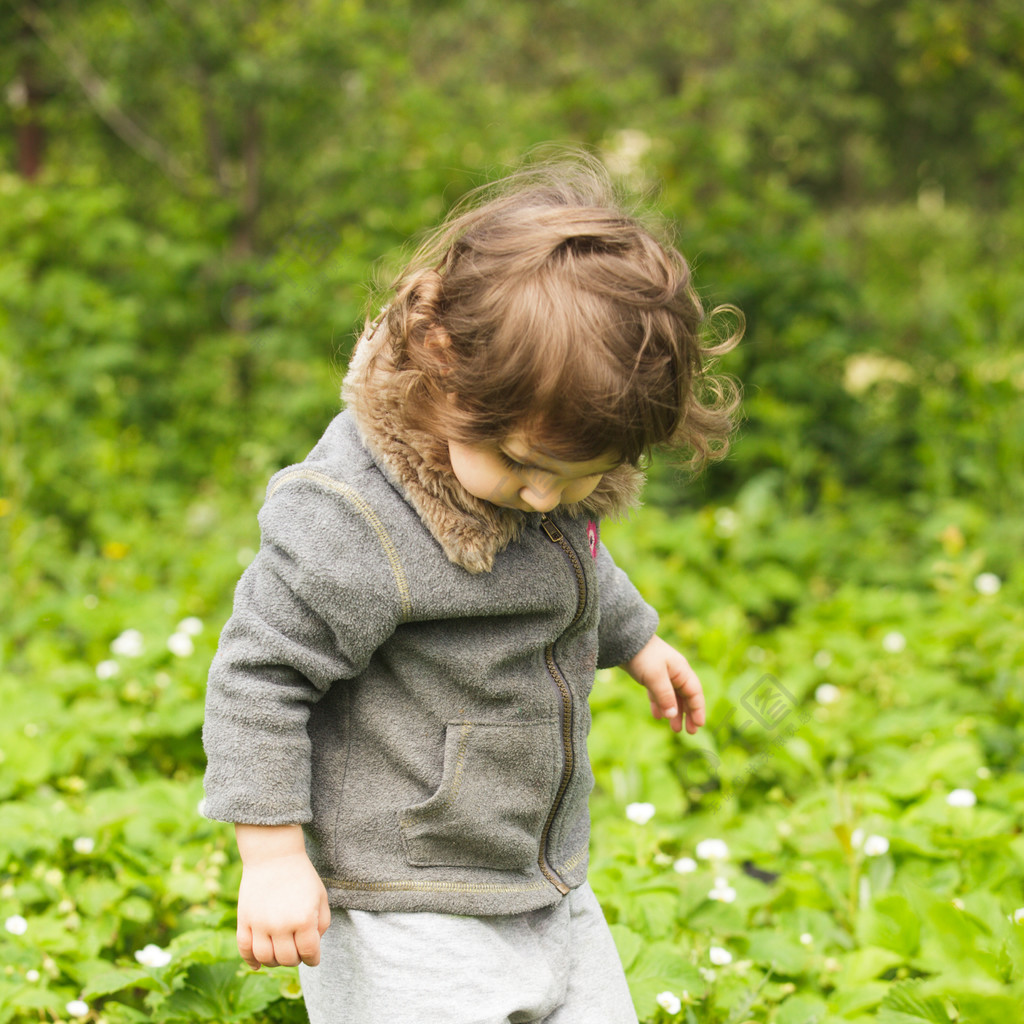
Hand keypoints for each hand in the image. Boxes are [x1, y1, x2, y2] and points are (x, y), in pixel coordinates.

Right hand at [235, 824, 330, 969]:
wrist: (274, 855)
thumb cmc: (301, 875)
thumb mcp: (320, 896)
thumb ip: (322, 924)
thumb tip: (312, 947)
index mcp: (304, 919)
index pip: (309, 953)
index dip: (313, 959)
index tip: (313, 957)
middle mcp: (281, 925)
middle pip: (288, 959)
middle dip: (296, 959)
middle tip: (297, 951)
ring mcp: (260, 924)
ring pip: (265, 958)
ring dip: (275, 961)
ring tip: (281, 953)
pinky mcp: (244, 920)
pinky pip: (244, 949)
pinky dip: (250, 960)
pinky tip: (258, 964)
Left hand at [621, 634, 705, 734]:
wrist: (623, 639)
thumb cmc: (643, 655)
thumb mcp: (655, 676)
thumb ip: (664, 696)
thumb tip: (672, 715)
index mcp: (681, 670)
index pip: (694, 693)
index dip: (698, 709)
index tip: (699, 725)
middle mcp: (674, 672)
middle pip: (686, 696)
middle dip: (689, 714)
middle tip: (690, 732)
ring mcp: (662, 674)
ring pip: (672, 697)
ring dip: (674, 713)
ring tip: (674, 729)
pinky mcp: (650, 676)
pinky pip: (658, 694)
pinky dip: (659, 705)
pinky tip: (658, 717)